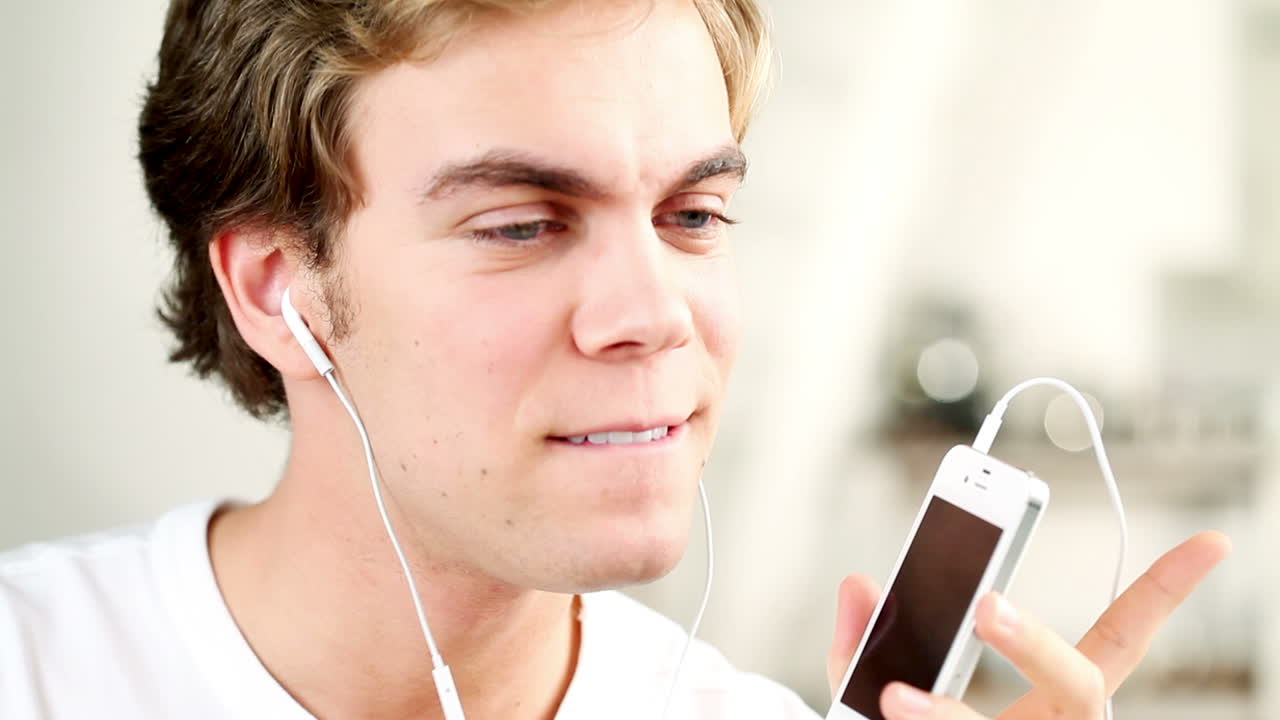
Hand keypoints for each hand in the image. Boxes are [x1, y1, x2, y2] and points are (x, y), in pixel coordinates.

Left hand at [825, 531, 1231, 718]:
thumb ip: (865, 644)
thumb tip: (857, 585)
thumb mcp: (880, 693)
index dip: (1165, 594)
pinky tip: (888, 714)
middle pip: (1079, 684)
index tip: (1209, 542)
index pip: (1118, 641)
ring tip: (893, 697)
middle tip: (985, 604)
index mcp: (1052, 703)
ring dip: (946, 716)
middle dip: (1035, 644)